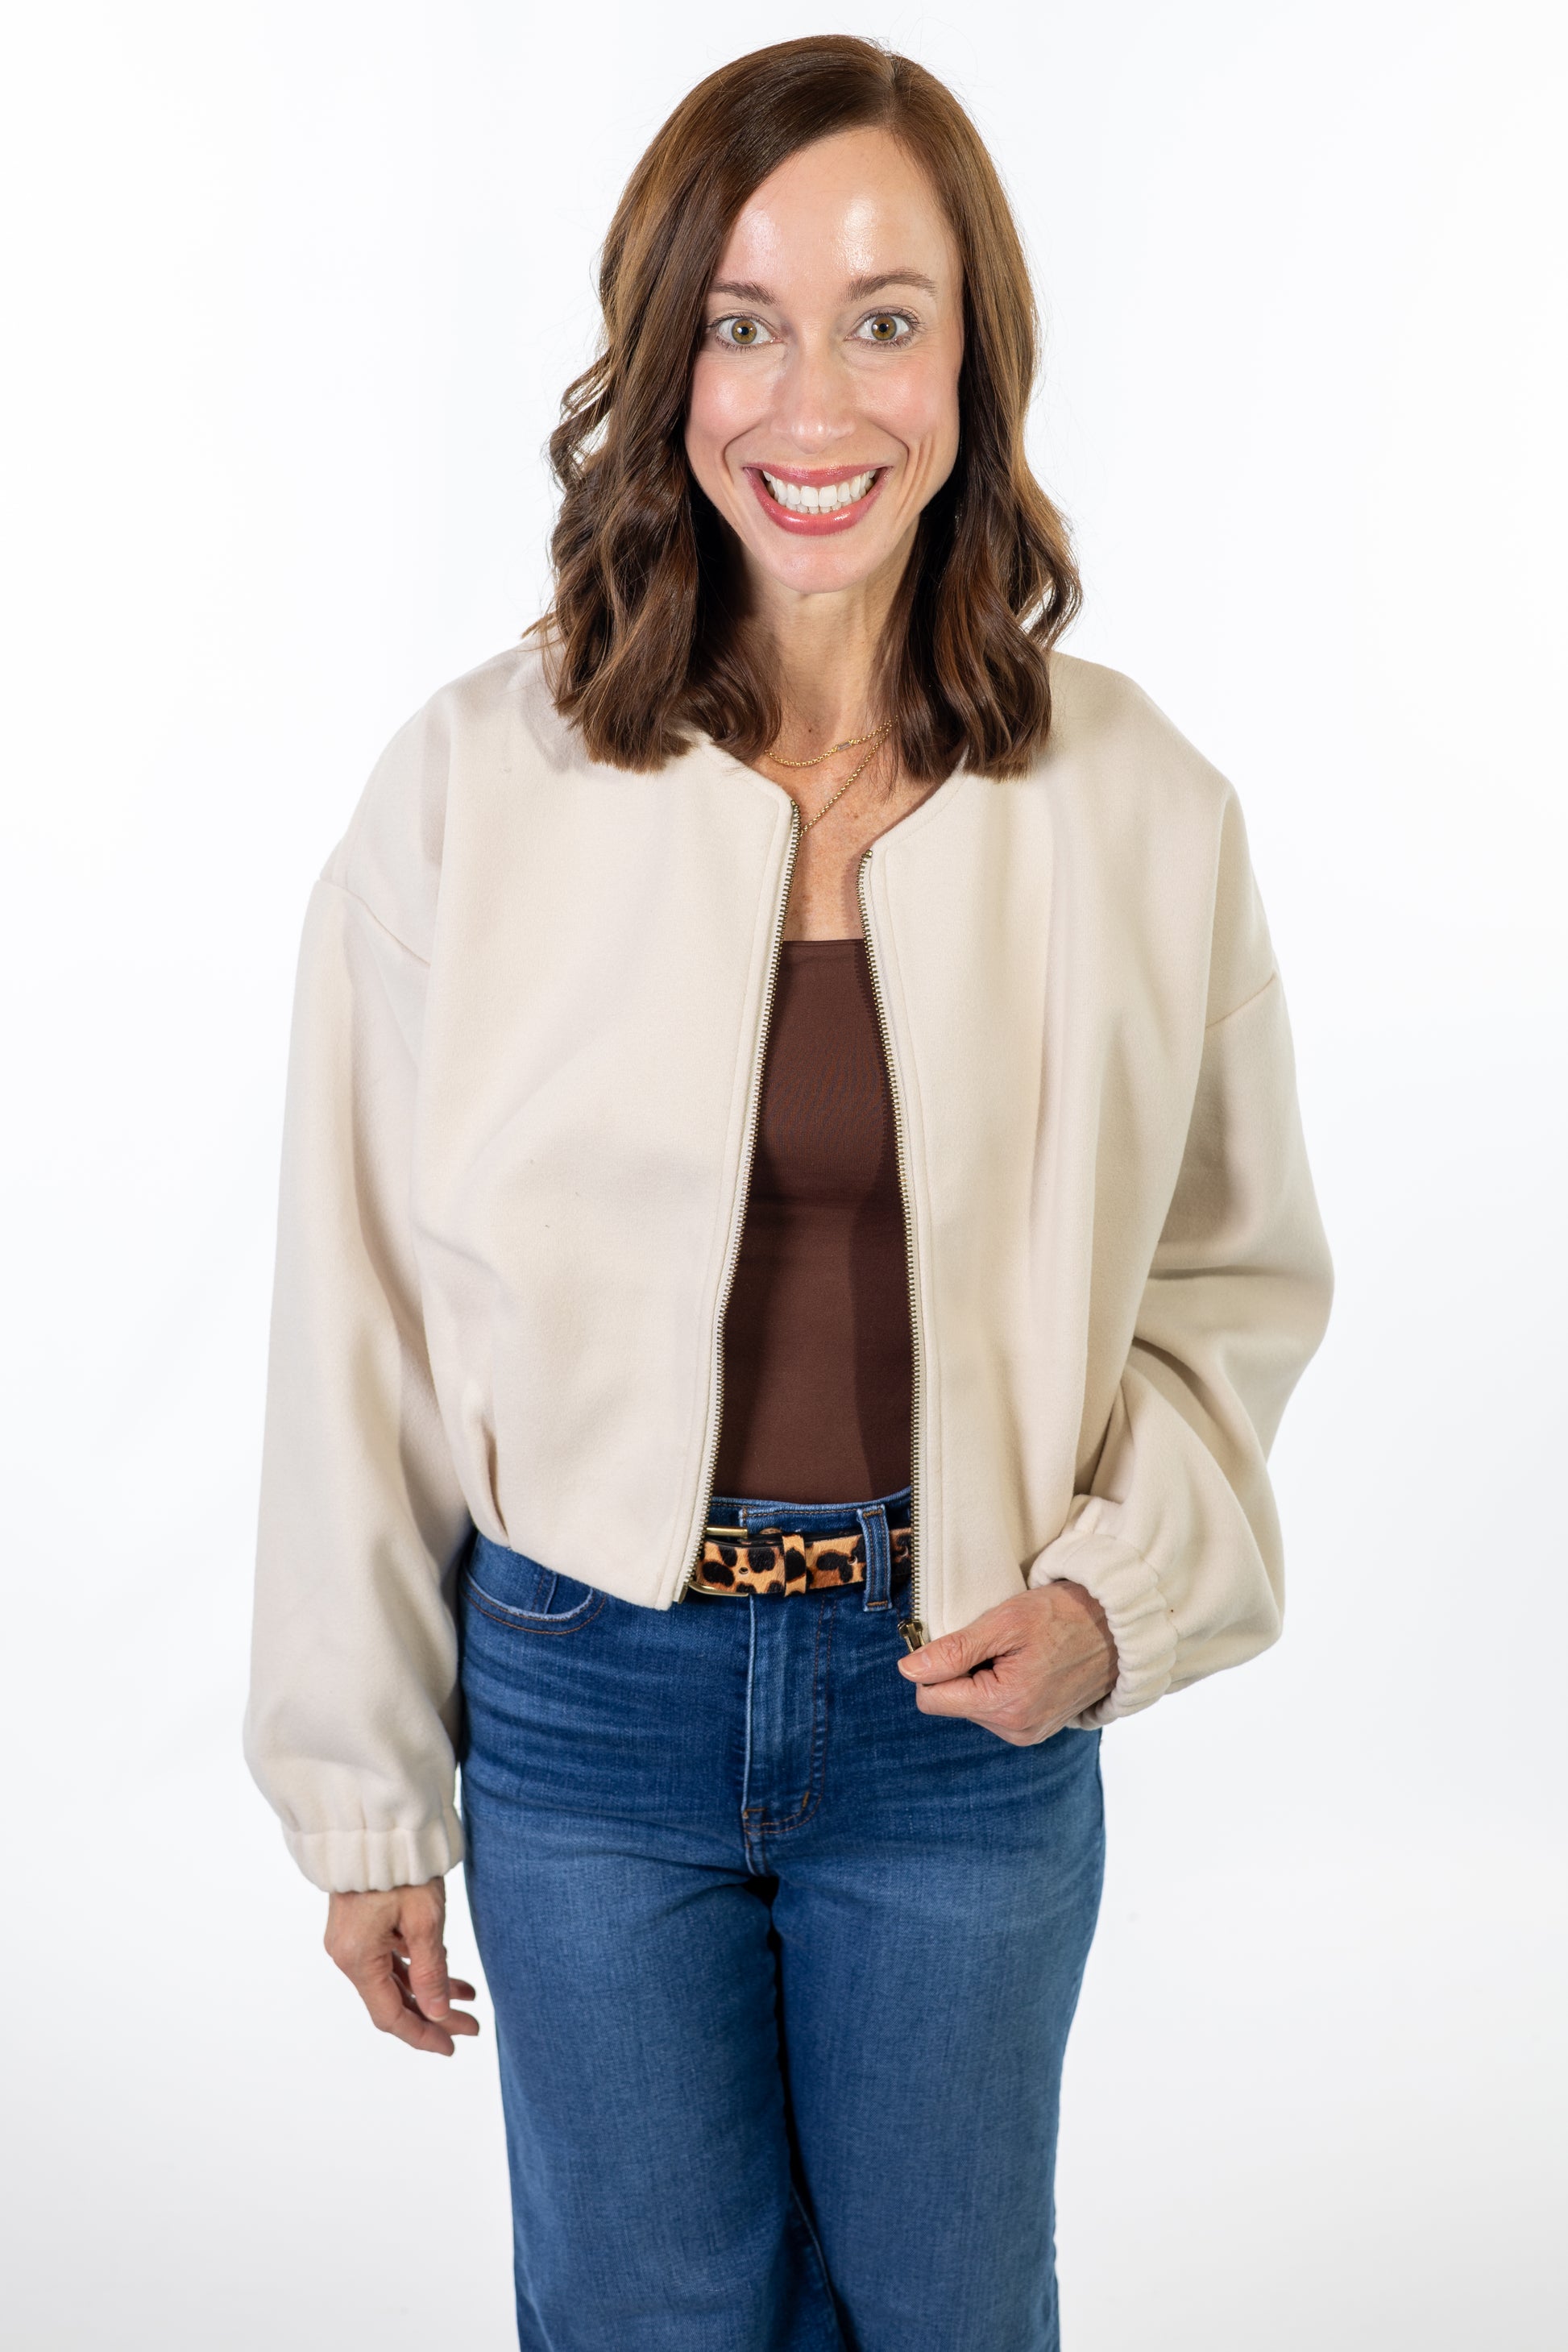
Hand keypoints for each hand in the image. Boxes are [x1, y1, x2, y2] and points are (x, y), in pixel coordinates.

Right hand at [324, 1876, 481, 2055]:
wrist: (375, 1821)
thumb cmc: (401, 1865)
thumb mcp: (424, 1920)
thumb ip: (430, 1971)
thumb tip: (438, 2015)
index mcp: (357, 1958)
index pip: (390, 2015)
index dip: (423, 2035)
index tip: (453, 2047)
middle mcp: (348, 1955)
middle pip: (392, 2000)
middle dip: (434, 2015)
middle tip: (471, 2027)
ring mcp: (352, 1940)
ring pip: (394, 1979)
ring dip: (429, 1991)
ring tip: (469, 1999)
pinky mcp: (361, 1926)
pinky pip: (390, 1958)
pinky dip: (418, 1967)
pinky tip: (448, 1970)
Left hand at [897, 1580, 1117, 1744]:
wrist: (1120, 1627)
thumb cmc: (1065, 1616)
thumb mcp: (1005, 1623)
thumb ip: (954, 1650)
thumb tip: (909, 1670)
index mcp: (1005, 1707)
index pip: (931, 1698)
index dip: (936, 1664)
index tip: (963, 1639)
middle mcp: (1015, 1731)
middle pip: (952, 1702)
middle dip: (964, 1670)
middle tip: (999, 1643)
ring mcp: (1029, 1733)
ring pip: (973, 1705)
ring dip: (984, 1676)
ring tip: (1019, 1652)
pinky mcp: (1038, 1729)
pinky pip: (997, 1709)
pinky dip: (1001, 1685)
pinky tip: (1028, 1665)